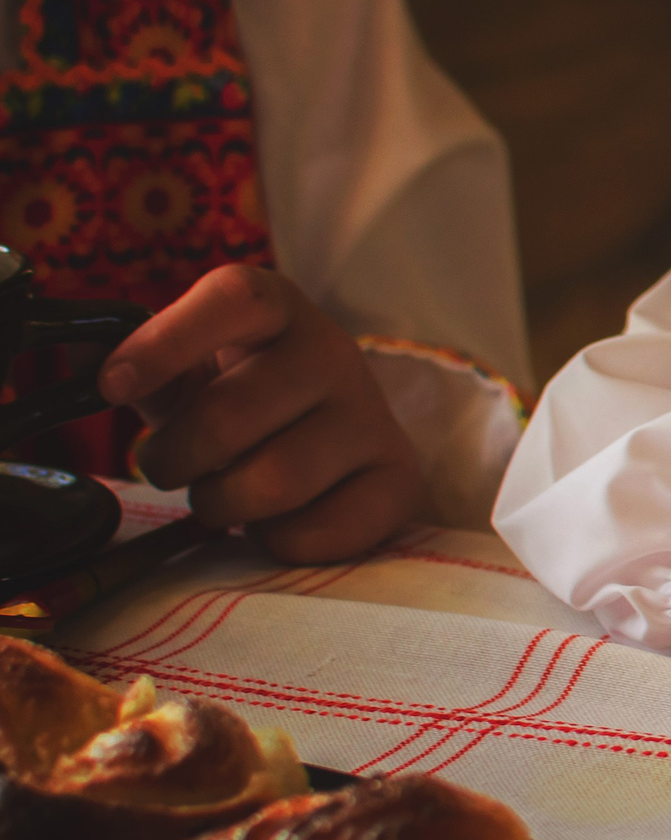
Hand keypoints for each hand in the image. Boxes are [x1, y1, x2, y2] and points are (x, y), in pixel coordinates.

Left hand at [97, 265, 428, 563]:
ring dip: (224, 504)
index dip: (166, 341)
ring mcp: (373, 416)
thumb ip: (153, 374)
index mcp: (279, 310)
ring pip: (275, 480)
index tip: (110, 387)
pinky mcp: (400, 479)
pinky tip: (280, 521)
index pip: (235, 299)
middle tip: (171, 466)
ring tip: (224, 496)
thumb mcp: (196, 373)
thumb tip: (100, 375)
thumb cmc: (248, 401)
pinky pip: (321, 531)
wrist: (340, 436)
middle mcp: (335, 353)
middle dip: (176, 458)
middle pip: (231, 414)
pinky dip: (279, 541)